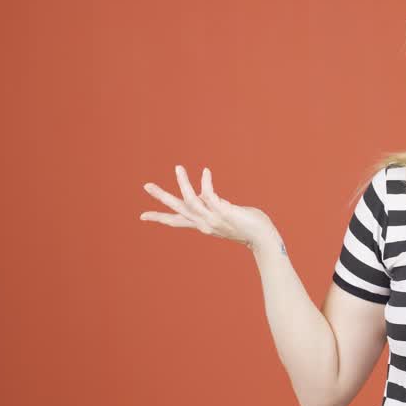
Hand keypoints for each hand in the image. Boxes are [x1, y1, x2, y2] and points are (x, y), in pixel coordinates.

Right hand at [140, 165, 276, 249]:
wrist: (262, 237)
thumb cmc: (247, 225)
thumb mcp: (224, 215)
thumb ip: (212, 206)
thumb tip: (203, 195)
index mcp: (202, 225)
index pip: (176, 221)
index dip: (159, 217)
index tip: (142, 216)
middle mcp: (204, 224)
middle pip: (177, 210)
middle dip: (161, 197)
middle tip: (146, 185)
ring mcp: (214, 219)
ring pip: (191, 201)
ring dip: (183, 183)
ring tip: (178, 168)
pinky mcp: (224, 212)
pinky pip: (210, 195)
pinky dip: (206, 182)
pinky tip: (206, 171)